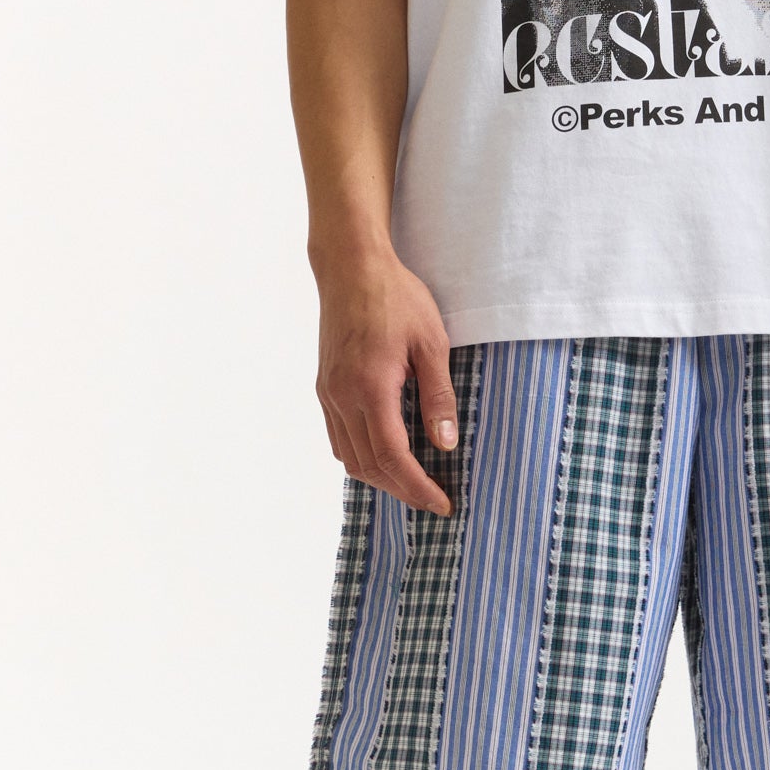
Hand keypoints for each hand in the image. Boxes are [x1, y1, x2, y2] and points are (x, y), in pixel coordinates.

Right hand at [313, 248, 457, 515]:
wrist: (351, 266)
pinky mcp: (324, 385)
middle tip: (433, 500)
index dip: (418, 487)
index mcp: (370, 388)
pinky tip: (383, 454)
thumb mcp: (431, 343)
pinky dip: (360, 457)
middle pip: (368, 466)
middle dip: (402, 490)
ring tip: (412, 482)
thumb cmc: (396, 297)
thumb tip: (445, 444)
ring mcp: (329, 393)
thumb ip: (438, 396)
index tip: (442, 503)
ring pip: (348, 457)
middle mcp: (342, 396)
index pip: (392, 457)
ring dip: (380, 477)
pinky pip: (338, 437)